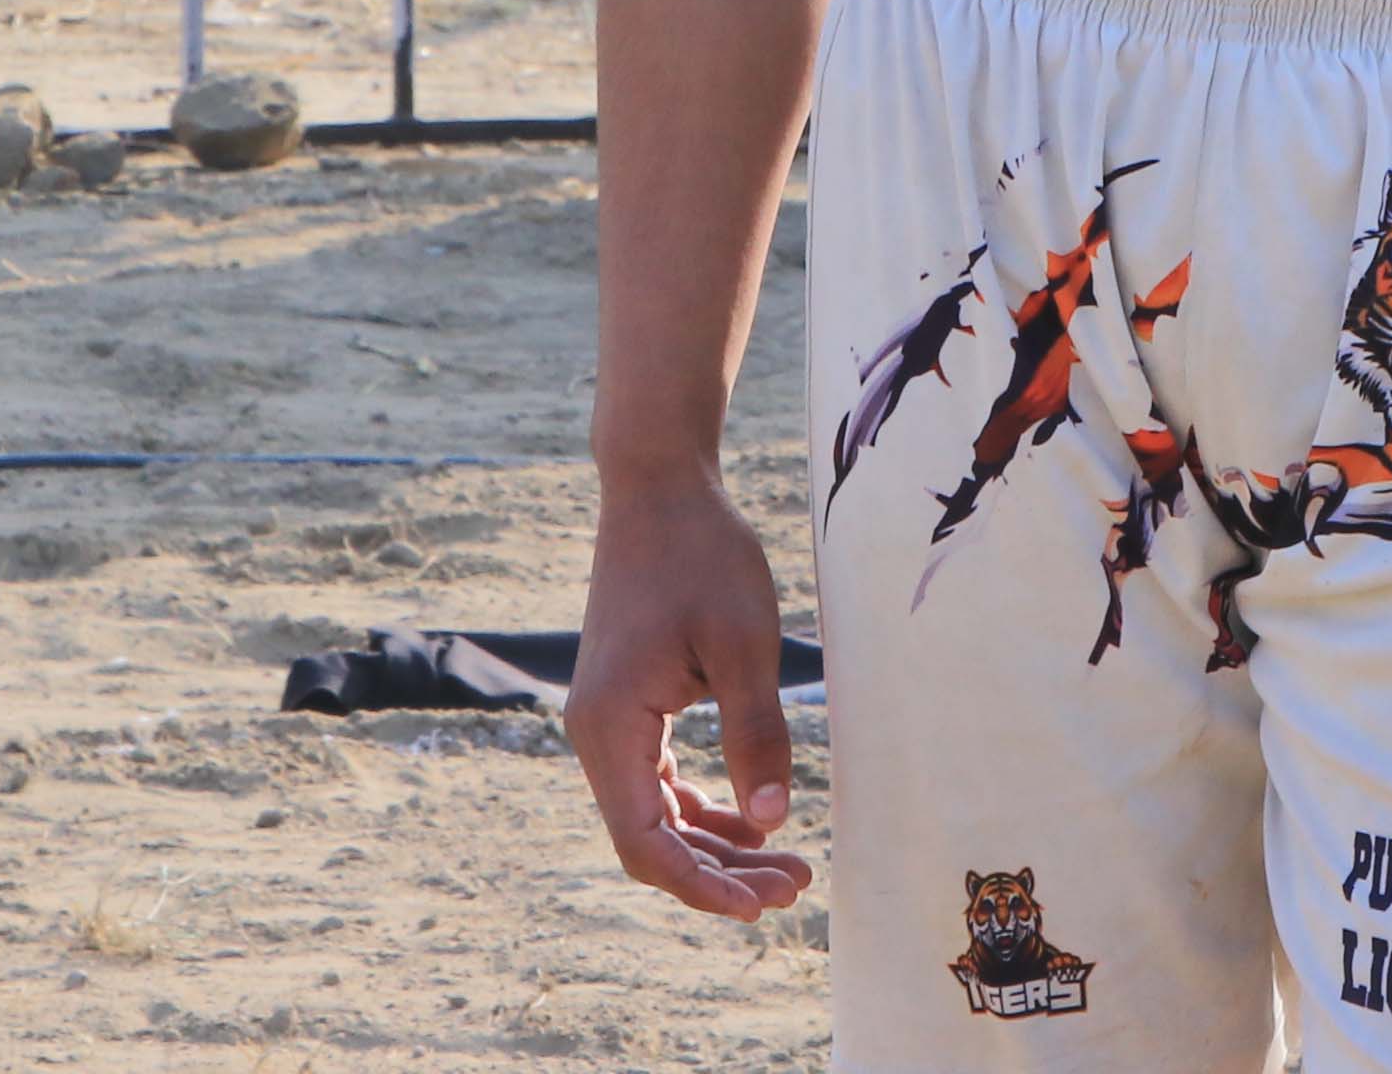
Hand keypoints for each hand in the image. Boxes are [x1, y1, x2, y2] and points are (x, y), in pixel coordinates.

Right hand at [569, 475, 808, 919]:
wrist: (660, 486)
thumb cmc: (703, 555)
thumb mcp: (744, 644)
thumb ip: (757, 734)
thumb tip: (773, 822)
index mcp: (610, 726)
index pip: (645, 841)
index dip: (700, 884)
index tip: (760, 905)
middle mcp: (596, 734)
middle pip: (650, 838)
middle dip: (719, 873)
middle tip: (795, 888)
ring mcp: (609, 722)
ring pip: (657, 815)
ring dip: (717, 845)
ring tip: (790, 865)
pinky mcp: (629, 707)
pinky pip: (661, 781)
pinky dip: (704, 808)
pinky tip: (756, 821)